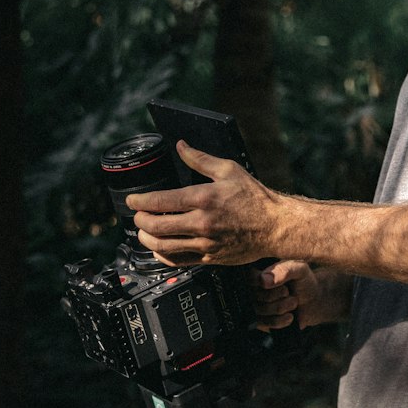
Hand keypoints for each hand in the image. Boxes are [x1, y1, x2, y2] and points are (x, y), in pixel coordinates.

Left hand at [127, 140, 282, 265]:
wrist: (275, 226)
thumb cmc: (255, 198)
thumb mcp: (228, 170)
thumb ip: (200, 159)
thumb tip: (181, 145)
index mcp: (203, 198)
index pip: (159, 201)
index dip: (138, 202)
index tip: (132, 201)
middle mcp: (201, 222)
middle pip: (156, 226)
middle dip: (139, 221)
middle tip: (137, 216)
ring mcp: (205, 243)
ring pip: (163, 246)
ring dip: (147, 239)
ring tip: (144, 232)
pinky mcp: (210, 258)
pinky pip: (179, 261)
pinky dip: (163, 255)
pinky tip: (160, 248)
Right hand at [254, 261, 351, 329]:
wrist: (313, 301)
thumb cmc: (303, 281)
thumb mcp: (299, 269)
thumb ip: (284, 270)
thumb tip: (263, 280)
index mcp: (259, 272)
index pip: (250, 278)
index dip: (268, 284)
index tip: (284, 285)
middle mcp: (253, 289)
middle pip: (256, 295)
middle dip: (279, 295)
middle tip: (289, 292)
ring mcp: (256, 306)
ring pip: (262, 310)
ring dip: (283, 307)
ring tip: (292, 302)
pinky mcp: (261, 322)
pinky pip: (267, 323)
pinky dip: (282, 320)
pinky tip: (290, 315)